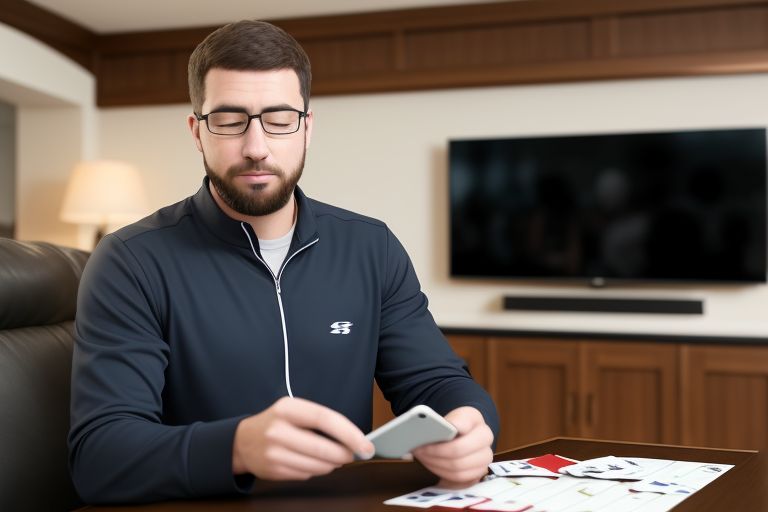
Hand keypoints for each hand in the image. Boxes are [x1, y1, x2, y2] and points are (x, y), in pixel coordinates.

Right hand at [232, 397, 374, 480]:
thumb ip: (320, 420)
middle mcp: (278, 430)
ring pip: (317, 465)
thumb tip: (352, 438)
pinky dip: (316, 470)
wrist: (243, 441)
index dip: (349, 433)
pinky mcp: (274, 471)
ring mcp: (274, 452)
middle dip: (344, 454)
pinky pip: (307, 475)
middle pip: (323, 448)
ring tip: (332, 458)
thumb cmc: (276, 422)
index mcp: (288, 409)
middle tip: (353, 454)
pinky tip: (313, 462)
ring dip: (332, 464)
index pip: (325, 419)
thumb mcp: (294, 410)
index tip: (365, 444)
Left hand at [412, 406, 493, 487]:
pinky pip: (459, 477)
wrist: (464, 434)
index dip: (442, 431)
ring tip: (423, 458)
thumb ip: (438, 423)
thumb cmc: (452, 425)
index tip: (425, 435)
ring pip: (458, 466)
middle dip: (435, 452)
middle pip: (458, 449)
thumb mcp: (446, 417)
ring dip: (436, 464)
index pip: (460, 424)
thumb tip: (421, 434)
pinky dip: (443, 473)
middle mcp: (485, 436)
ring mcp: (485, 456)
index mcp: (475, 418)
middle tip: (419, 450)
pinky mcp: (480, 471)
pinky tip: (432, 465)